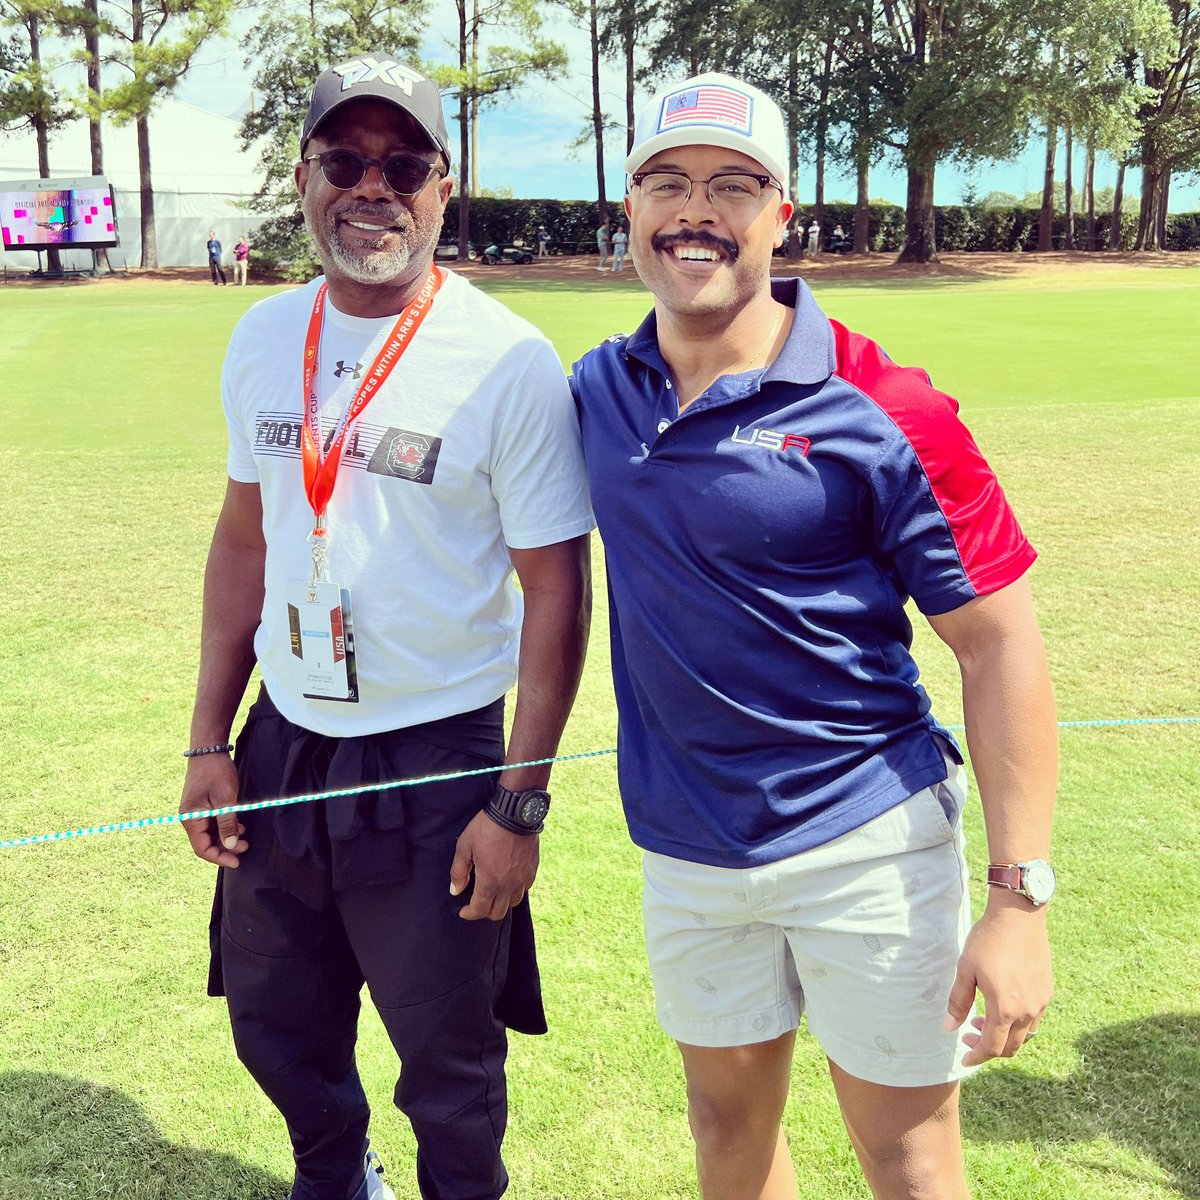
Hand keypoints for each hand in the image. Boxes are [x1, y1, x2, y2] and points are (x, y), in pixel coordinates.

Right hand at [180, 754, 247, 867]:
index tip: (237, 861)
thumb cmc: (215, 772)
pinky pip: (213, 823)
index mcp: (190, 819)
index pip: (202, 848)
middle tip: (246, 847)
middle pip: (206, 843)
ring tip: (245, 837)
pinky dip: (226, 827)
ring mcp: (197, 812)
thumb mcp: (225, 799)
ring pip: (211, 834)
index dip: (219, 857)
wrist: (209, 750)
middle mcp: (191, 818)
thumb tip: (231, 846)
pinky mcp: (204, 806)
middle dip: (226, 848)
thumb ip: (227, 823)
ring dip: (227, 838)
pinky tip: (239, 825)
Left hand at [449, 809, 539, 921]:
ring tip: (493, 892)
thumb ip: (458, 872)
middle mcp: (508, 885)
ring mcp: (523, 879)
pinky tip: (508, 881)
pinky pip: (524, 889)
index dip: (469, 914)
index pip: (479, 910)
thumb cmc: (487, 828)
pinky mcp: (533, 870)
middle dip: (484, 911)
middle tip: (477, 903)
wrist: (514, 812)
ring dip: (501, 902)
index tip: (463, 911)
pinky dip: (515, 890)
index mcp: (490, 882)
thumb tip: (455, 891)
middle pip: (498, 913)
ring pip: (513, 903)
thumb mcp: (465, 846)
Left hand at [945, 893, 1052, 1064]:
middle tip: (968, 1035)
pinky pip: (1034, 1019)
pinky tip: (1003, 1006)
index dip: (976, 1057)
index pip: (992, 1047)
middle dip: (989, 1048)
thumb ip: (957, 1002)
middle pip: (1011, 1047)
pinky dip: (1018, 1023)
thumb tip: (949, 1027)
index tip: (964, 1059)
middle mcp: (1027, 1011)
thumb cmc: (988, 941)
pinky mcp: (1047, 992)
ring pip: (1025, 1035)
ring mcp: (1041, 1002)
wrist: (1019, 917)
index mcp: (1005, 1009)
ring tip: (982, 1018)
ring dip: (1004, 1036)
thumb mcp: (965, 970)